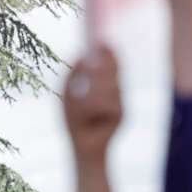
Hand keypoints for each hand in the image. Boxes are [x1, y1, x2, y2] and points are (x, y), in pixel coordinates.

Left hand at [64, 48, 122, 166]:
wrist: (83, 146)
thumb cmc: (75, 122)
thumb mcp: (69, 94)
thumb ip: (73, 75)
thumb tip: (79, 55)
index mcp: (105, 86)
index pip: (111, 65)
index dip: (109, 54)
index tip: (102, 44)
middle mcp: (115, 92)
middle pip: (113, 71)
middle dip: (102, 68)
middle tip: (90, 69)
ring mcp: (120, 103)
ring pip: (109, 86)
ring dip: (94, 91)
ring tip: (81, 106)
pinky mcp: (122, 114)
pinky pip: (107, 102)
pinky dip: (94, 107)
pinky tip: (90, 116)